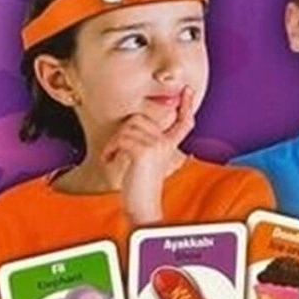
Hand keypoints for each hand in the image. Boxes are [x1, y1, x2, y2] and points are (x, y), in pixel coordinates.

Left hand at [102, 87, 194, 225]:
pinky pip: (121, 139)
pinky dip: (110, 149)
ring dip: (114, 142)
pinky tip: (110, 160)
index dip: (187, 106)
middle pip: (139, 118)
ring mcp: (157, 146)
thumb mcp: (147, 160)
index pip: (183, 122)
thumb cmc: (140, 187)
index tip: (188, 91)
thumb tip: (134, 125)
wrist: (142, 207)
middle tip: (116, 149)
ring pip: (127, 128)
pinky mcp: (144, 151)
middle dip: (122, 132)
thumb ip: (147, 143)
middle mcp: (166, 143)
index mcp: (170, 145)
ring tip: (113, 155)